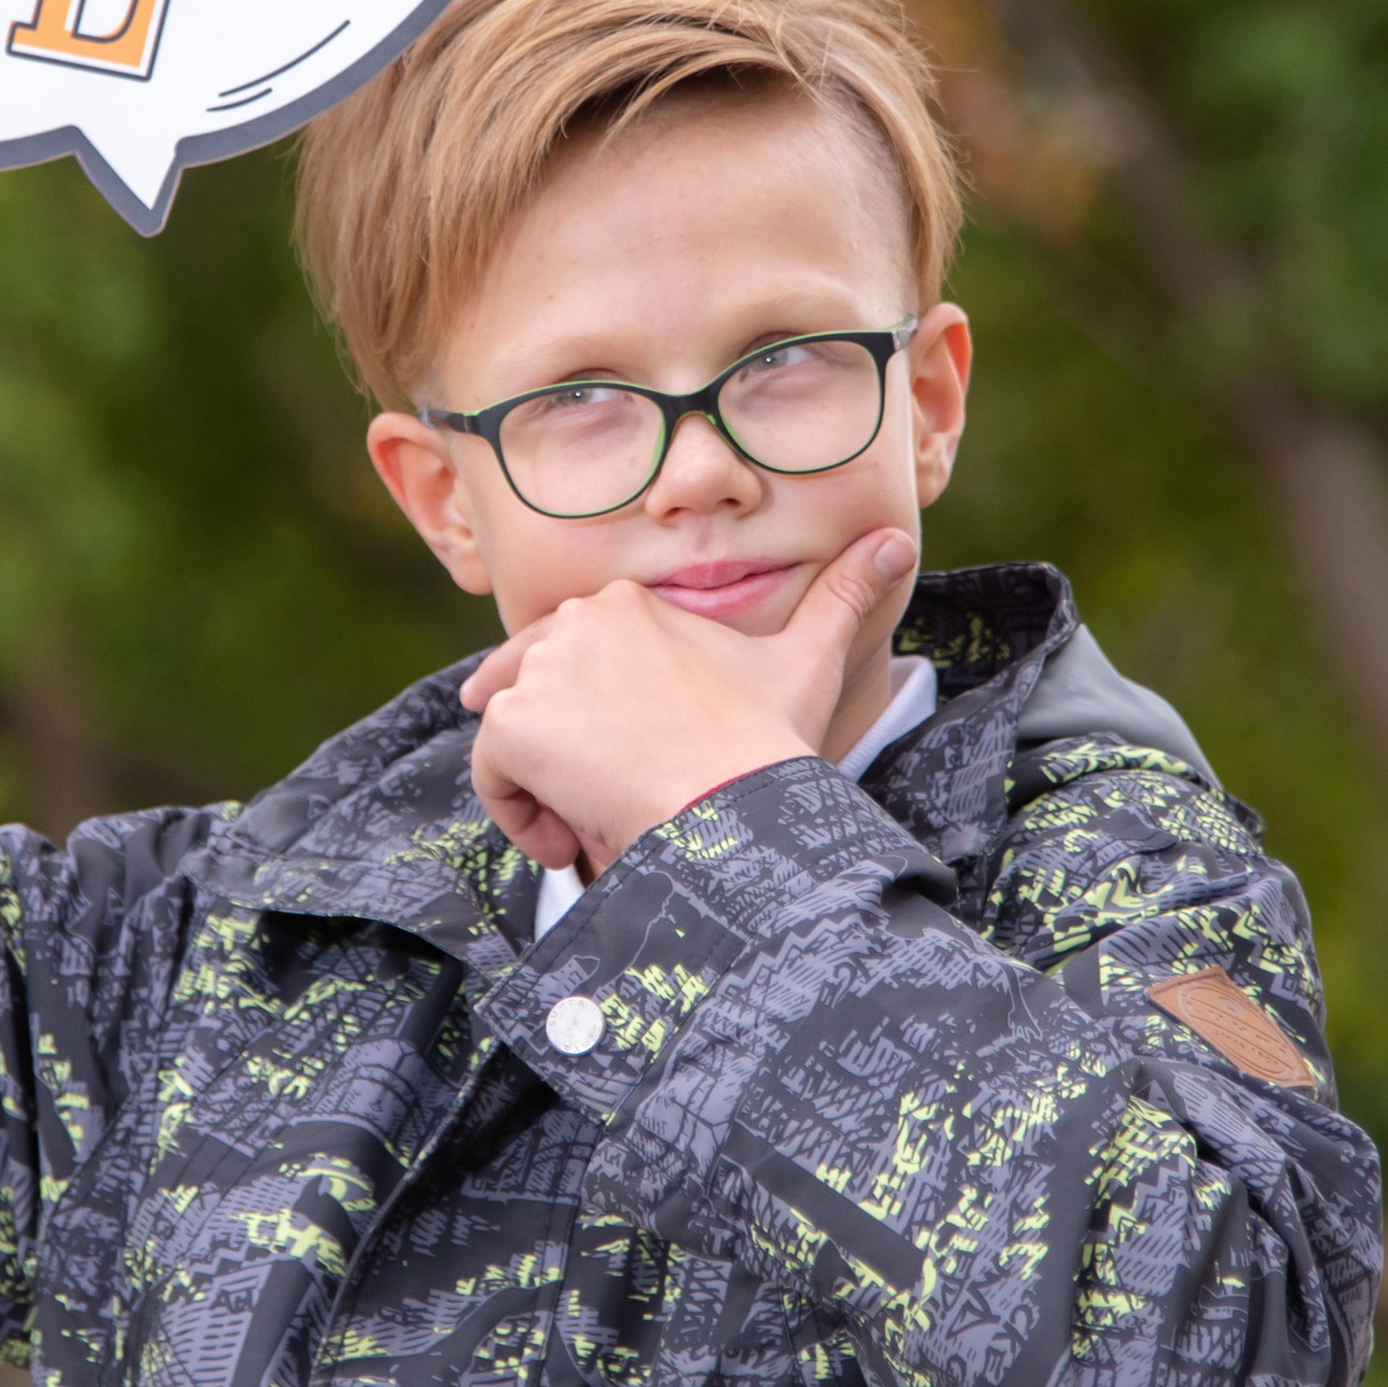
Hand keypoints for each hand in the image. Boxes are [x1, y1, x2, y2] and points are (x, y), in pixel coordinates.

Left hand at [459, 529, 916, 871]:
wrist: (733, 803)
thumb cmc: (770, 741)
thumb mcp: (809, 662)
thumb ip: (842, 599)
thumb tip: (896, 544)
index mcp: (631, 602)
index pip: (579, 655)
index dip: (594, 714)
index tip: (630, 759)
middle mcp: (575, 621)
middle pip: (540, 693)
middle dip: (564, 748)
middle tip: (609, 796)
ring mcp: (539, 672)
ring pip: (514, 736)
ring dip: (545, 786)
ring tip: (594, 823)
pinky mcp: (512, 726)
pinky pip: (491, 776)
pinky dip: (519, 817)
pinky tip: (570, 842)